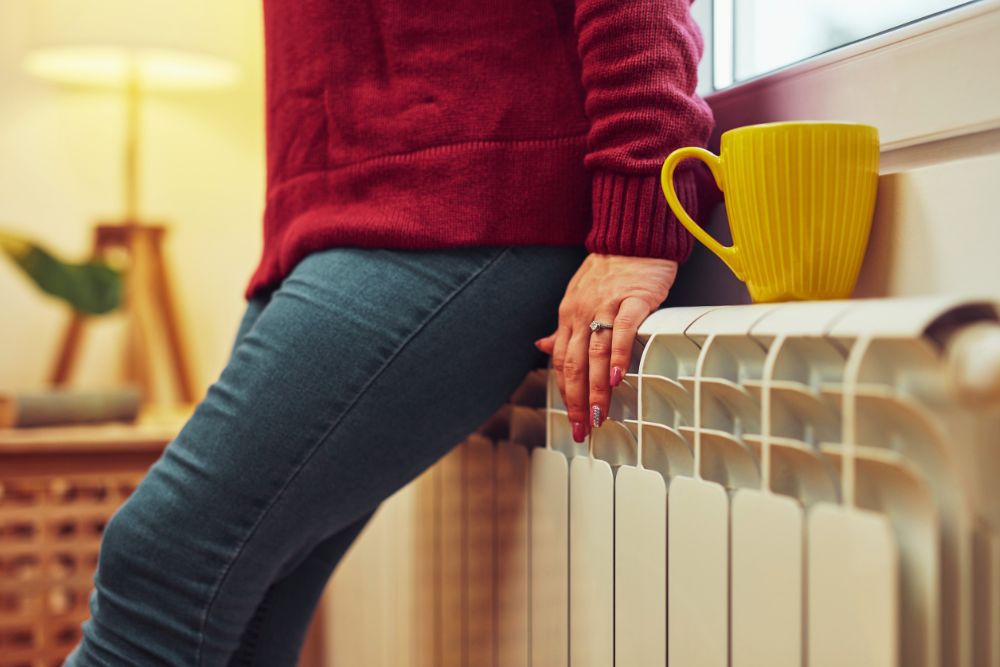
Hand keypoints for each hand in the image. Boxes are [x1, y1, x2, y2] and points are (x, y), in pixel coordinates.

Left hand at [535, 253, 677, 441]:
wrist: (632, 237)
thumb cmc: (609, 270)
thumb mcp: (578, 297)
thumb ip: (564, 328)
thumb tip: (542, 347)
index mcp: (568, 316)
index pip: (561, 363)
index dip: (565, 394)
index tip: (572, 420)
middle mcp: (581, 314)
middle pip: (575, 365)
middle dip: (577, 401)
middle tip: (582, 429)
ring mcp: (606, 306)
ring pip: (596, 354)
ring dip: (597, 389)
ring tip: (599, 415)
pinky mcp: (633, 299)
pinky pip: (623, 331)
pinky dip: (619, 355)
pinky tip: (619, 378)